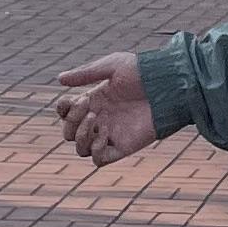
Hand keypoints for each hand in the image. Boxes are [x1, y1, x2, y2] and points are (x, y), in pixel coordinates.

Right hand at [56, 50, 157, 167]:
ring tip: (96, 120)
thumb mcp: (112, 66)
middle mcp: (100, 118)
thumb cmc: (143, 71)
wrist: (167, 85)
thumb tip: (59, 79)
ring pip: (80, 149)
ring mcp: (110, 134)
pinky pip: (99, 160)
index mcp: (95, 100)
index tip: (70, 100)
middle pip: (69, 132)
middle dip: (71, 122)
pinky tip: (104, 134)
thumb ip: (86, 73)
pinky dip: (96, 151)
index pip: (67, 112)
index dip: (62, 109)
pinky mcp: (123, 147)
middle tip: (88, 107)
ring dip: (80, 137)